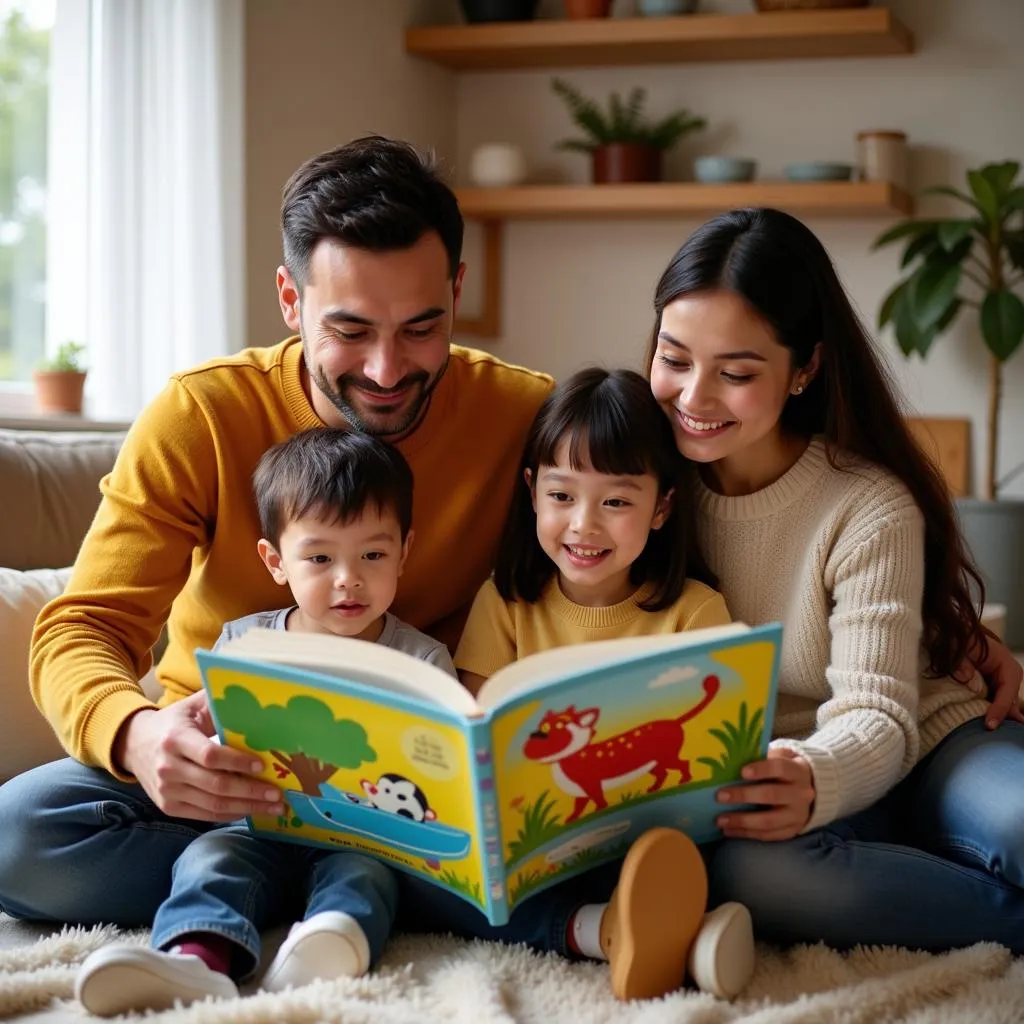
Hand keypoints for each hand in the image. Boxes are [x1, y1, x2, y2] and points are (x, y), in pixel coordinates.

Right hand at [114, 690, 285, 821]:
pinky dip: (229, 814)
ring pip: (213, 805)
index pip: (210, 756)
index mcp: (176, 739)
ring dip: (246, 807)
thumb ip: (219, 701)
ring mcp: (167, 791)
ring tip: (273, 806)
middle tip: (277, 793)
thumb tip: (254, 696)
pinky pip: (204, 815)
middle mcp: (168, 768)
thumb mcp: (193, 705)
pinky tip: (249, 810)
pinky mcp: (168, 806)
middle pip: (215, 785)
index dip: (237, 762)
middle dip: (251, 791)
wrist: (134, 744)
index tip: (262, 765)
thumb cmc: (175, 722)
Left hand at [715, 747, 814, 841]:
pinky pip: (767, 835)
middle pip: (772, 795)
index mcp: (797, 771)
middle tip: (720, 796)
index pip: (780, 768)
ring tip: (720, 820)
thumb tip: (730, 760)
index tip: (742, 771)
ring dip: (742, 821)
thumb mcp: (779, 758)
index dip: (762, 769)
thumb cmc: (783, 770)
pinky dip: (746, 833)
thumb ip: (761, 757)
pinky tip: (728, 830)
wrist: (808, 790)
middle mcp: (800, 794)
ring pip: (769, 821)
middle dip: (744, 796)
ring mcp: (797, 816)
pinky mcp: (791, 831)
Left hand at [960, 631, 1023, 728]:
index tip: (989, 725)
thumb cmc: (961, 640)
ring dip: (998, 718)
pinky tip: (988, 728)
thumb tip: (965, 678)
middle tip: (992, 734)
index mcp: (1007, 666)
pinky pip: (996, 704)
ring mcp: (1003, 684)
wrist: (958, 636)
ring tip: (992, 737)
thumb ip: (961, 663)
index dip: (1000, 709)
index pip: (1007, 691)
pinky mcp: (993, 690)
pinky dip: (992, 714)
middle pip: (1010, 703)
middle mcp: (1009, 677)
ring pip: (1005, 706)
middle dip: (1003, 719)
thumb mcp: (958, 648)